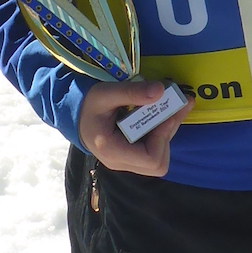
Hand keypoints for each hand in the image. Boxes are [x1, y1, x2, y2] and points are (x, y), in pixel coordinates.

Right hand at [79, 79, 193, 175]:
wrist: (75, 114)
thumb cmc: (87, 105)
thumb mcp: (105, 93)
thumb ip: (132, 92)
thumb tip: (161, 90)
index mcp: (113, 151)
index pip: (151, 159)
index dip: (164, 136)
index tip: (166, 112)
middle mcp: (121, 163)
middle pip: (159, 161)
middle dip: (169, 132)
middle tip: (176, 105)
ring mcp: (127, 162)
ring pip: (159, 158)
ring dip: (168, 131)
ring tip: (170, 107)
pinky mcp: (132, 156)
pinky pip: (154, 150)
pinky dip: (162, 132)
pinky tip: (162, 114)